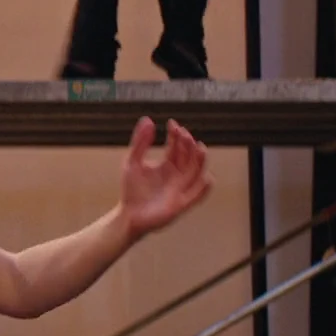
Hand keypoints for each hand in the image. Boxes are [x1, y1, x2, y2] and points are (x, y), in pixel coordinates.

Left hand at [117, 117, 212, 238]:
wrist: (128, 215)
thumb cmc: (131, 190)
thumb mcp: (133, 162)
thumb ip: (140, 142)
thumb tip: (148, 120)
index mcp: (168, 164)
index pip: (177, 146)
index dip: (176, 135)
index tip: (173, 124)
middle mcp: (178, 175)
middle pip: (188, 156)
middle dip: (188, 145)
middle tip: (184, 134)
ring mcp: (181, 189)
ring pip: (196, 172)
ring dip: (200, 160)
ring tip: (199, 148)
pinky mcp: (182, 204)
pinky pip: (197, 195)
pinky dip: (204, 188)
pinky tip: (207, 178)